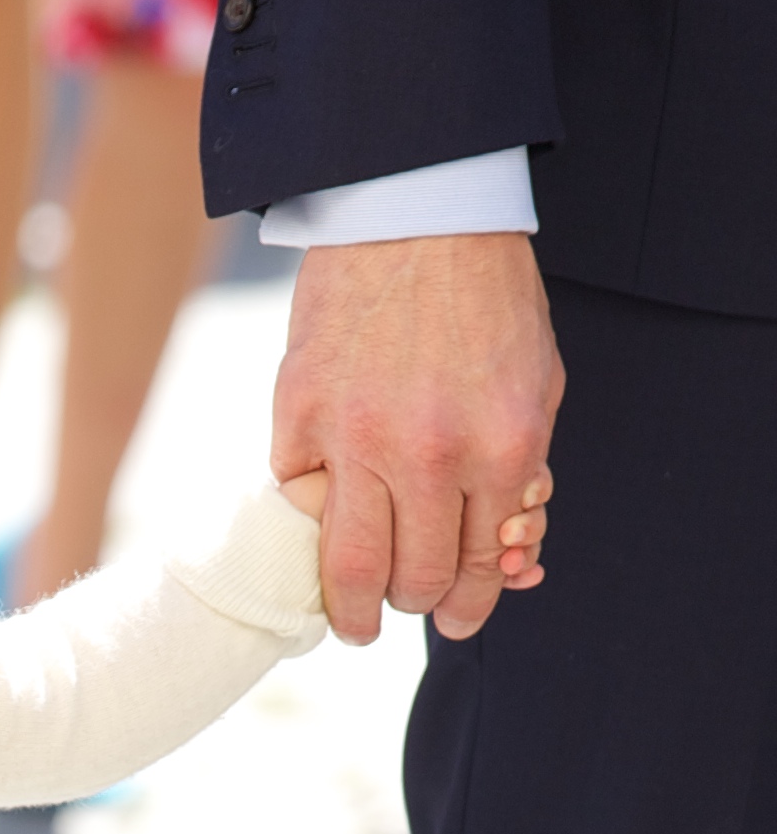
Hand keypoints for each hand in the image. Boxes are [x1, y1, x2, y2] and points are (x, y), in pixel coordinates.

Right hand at [272, 232, 563, 646]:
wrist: (415, 211)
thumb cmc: (484, 300)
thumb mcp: (534, 385)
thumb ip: (520, 475)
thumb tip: (502, 559)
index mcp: (501, 447)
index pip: (480, 563)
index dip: (471, 605)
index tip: (458, 620)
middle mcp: (428, 454)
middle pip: (414, 580)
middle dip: (416, 604)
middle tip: (407, 604)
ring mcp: (356, 438)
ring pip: (349, 566)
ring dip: (353, 610)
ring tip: (354, 622)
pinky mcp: (299, 415)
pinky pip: (301, 498)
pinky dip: (315, 512)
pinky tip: (330, 506)